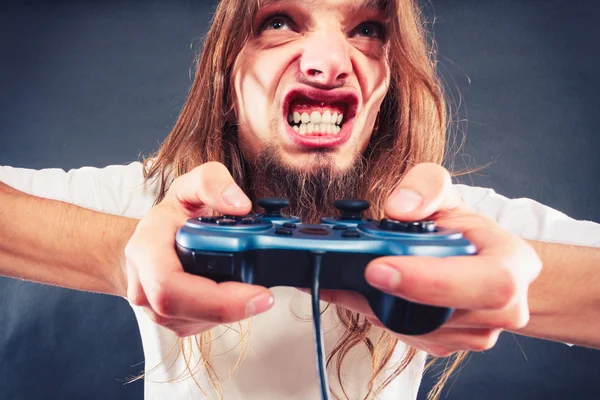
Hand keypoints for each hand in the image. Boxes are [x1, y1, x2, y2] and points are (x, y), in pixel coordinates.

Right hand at [123, 162, 273, 336]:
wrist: (150, 242)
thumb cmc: (170, 216)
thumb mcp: (189, 185)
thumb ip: (212, 183)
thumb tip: (240, 205)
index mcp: (146, 249)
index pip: (170, 284)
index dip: (215, 297)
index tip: (257, 292)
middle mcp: (144, 285)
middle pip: (184, 311)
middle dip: (231, 308)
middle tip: (266, 297)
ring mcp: (155, 310)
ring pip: (196, 322)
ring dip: (230, 311)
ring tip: (255, 291)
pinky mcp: (173, 321)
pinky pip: (202, 324)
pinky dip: (226, 313)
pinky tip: (239, 296)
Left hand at [319, 163, 541, 356]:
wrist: (476, 259)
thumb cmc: (464, 228)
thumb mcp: (447, 193)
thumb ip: (426, 186)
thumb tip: (400, 208)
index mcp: (512, 263)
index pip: (488, 281)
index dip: (432, 279)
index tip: (379, 267)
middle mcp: (503, 308)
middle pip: (449, 316)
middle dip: (392, 295)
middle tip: (353, 275)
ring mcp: (476, 333)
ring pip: (419, 331)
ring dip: (377, 306)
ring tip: (353, 277)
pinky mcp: (448, 345)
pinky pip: (408, 338)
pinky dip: (378, 315)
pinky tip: (366, 292)